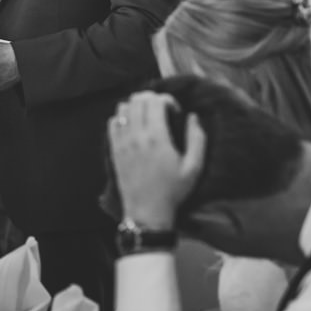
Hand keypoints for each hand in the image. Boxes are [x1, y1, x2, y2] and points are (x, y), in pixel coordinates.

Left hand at [108, 92, 206, 228]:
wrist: (147, 212)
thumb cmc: (172, 191)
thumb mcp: (194, 168)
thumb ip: (197, 139)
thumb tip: (194, 117)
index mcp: (157, 138)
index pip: (155, 101)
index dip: (168, 100)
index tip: (175, 112)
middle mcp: (136, 136)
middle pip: (138, 99)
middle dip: (152, 98)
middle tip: (162, 110)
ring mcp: (122, 142)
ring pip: (123, 107)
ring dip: (136, 106)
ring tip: (148, 116)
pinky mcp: (114, 149)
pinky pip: (113, 122)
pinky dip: (123, 117)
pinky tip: (134, 127)